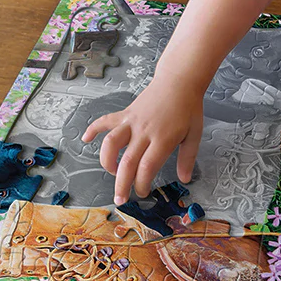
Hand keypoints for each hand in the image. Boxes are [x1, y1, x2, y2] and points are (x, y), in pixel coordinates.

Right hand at [81, 77, 202, 203]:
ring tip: (111, 171)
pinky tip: (86, 139)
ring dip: (107, 160)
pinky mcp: (126, 113)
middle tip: (120, 199)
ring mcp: (132, 121)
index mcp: (163, 139)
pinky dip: (93, 129)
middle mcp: (144, 131)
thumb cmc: (188, 108)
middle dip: (121, 183)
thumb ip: (188, 158)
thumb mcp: (195, 134)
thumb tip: (185, 179)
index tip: (142, 192)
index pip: (147, 167)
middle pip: (128, 161)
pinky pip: (105, 121)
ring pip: (111, 142)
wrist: (179, 81)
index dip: (141, 184)